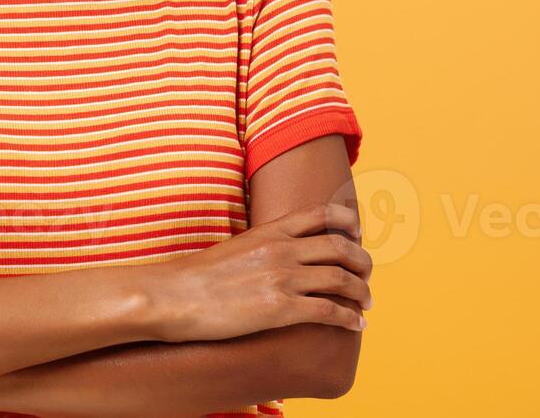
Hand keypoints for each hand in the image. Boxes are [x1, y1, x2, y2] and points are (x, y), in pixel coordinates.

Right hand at [143, 202, 371, 341]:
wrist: (172, 296)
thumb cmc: (196, 277)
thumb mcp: (237, 247)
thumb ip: (264, 245)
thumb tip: (280, 253)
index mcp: (272, 230)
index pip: (323, 214)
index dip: (349, 223)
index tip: (358, 236)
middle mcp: (283, 249)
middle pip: (341, 246)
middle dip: (363, 262)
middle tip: (367, 276)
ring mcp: (283, 278)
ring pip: (342, 279)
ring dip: (361, 292)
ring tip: (367, 302)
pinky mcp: (280, 308)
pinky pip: (329, 310)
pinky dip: (350, 317)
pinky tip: (357, 325)